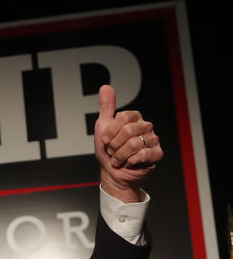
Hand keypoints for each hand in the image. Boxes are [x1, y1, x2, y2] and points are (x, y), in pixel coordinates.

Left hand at [95, 85, 162, 202]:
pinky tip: (129, 163)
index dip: (111, 131)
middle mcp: (145, 126)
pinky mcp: (157, 153)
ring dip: (120, 155)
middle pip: (129, 131)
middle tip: (112, 151)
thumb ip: (106, 107)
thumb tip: (106, 86)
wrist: (113, 172)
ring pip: (135, 144)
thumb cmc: (108, 150)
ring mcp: (153, 139)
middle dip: (115, 145)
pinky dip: (131, 161)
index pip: (123, 117)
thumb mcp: (102, 127)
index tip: (104, 140)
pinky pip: (143, 155)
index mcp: (134, 117)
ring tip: (118, 159)